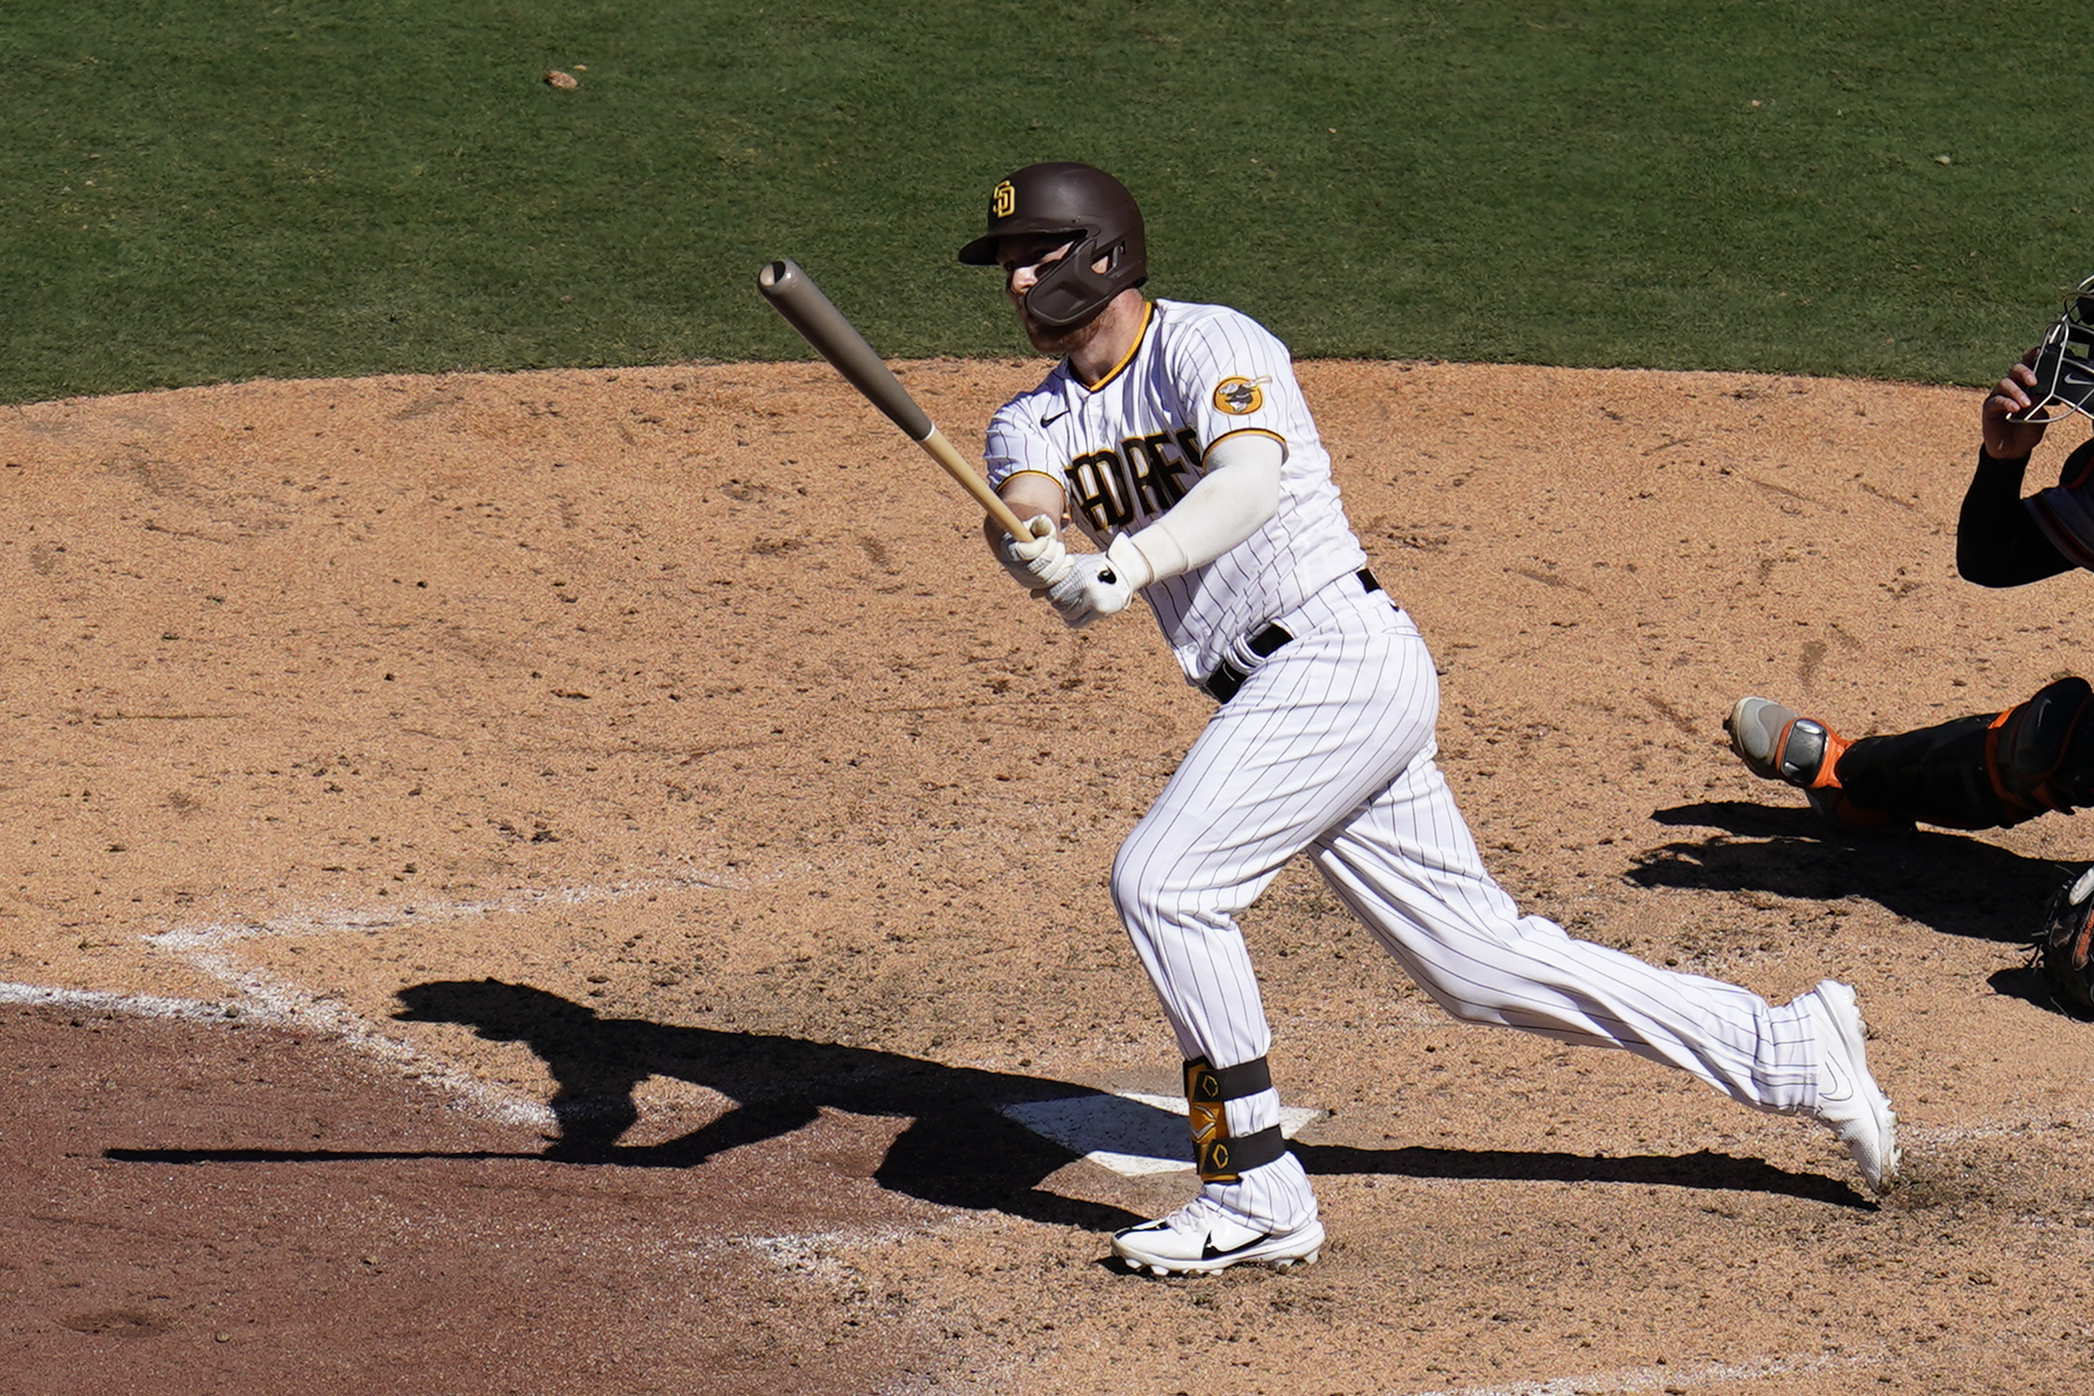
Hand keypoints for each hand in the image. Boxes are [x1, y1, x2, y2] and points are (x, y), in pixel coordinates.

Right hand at [999, 514, 1073, 589]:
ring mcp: (1024, 579)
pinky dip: (1063, 571)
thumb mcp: (1035, 525)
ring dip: (1058, 561)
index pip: (1023, 554)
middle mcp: (1014, 568)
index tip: (1045, 538)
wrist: (1031, 544)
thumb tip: (1044, 520)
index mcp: (1009, 550)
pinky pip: (1052, 584)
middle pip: (1035, 569)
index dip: (1038, 546)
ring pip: (1045, 578)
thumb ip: (1040, 524)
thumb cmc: (1033, 532)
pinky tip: (1068, 560)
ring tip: (1060, 547)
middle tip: (1054, 541)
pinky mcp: (1036, 585)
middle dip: (1051, 553)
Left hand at [1044, 552, 1135, 628]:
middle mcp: (1083, 585)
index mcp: (1076, 573)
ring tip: (1072, 604)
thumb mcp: (1075, 566)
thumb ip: (1055, 579)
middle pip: (1058, 603)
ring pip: (1066, 614)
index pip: (1052, 591)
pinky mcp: (1100, 610)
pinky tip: (1074, 614)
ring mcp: (1093, 599)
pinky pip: (1076, 622)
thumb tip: (1032, 596)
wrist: (1123, 570)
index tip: (1056, 591)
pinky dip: (1071, 620)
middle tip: (1064, 598)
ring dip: (1065, 611)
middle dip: (1058, 602)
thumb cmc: (1094, 567)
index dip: (1051, 593)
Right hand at [1983, 345, 2047, 459]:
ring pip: (2005, 384)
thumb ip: (2040, 404)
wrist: (2013, 450)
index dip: (2032, 357)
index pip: (2028, 366)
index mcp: (2026, 386)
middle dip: (2024, 373)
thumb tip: (2038, 394)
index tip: (2039, 352)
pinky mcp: (1990, 408)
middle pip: (2015, 370)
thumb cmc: (2027, 430)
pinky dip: (2006, 403)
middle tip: (2033, 382)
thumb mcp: (2041, 416)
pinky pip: (1996, 400)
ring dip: (2017, 392)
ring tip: (2026, 404)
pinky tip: (2014, 409)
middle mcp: (2011, 388)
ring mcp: (1999, 396)